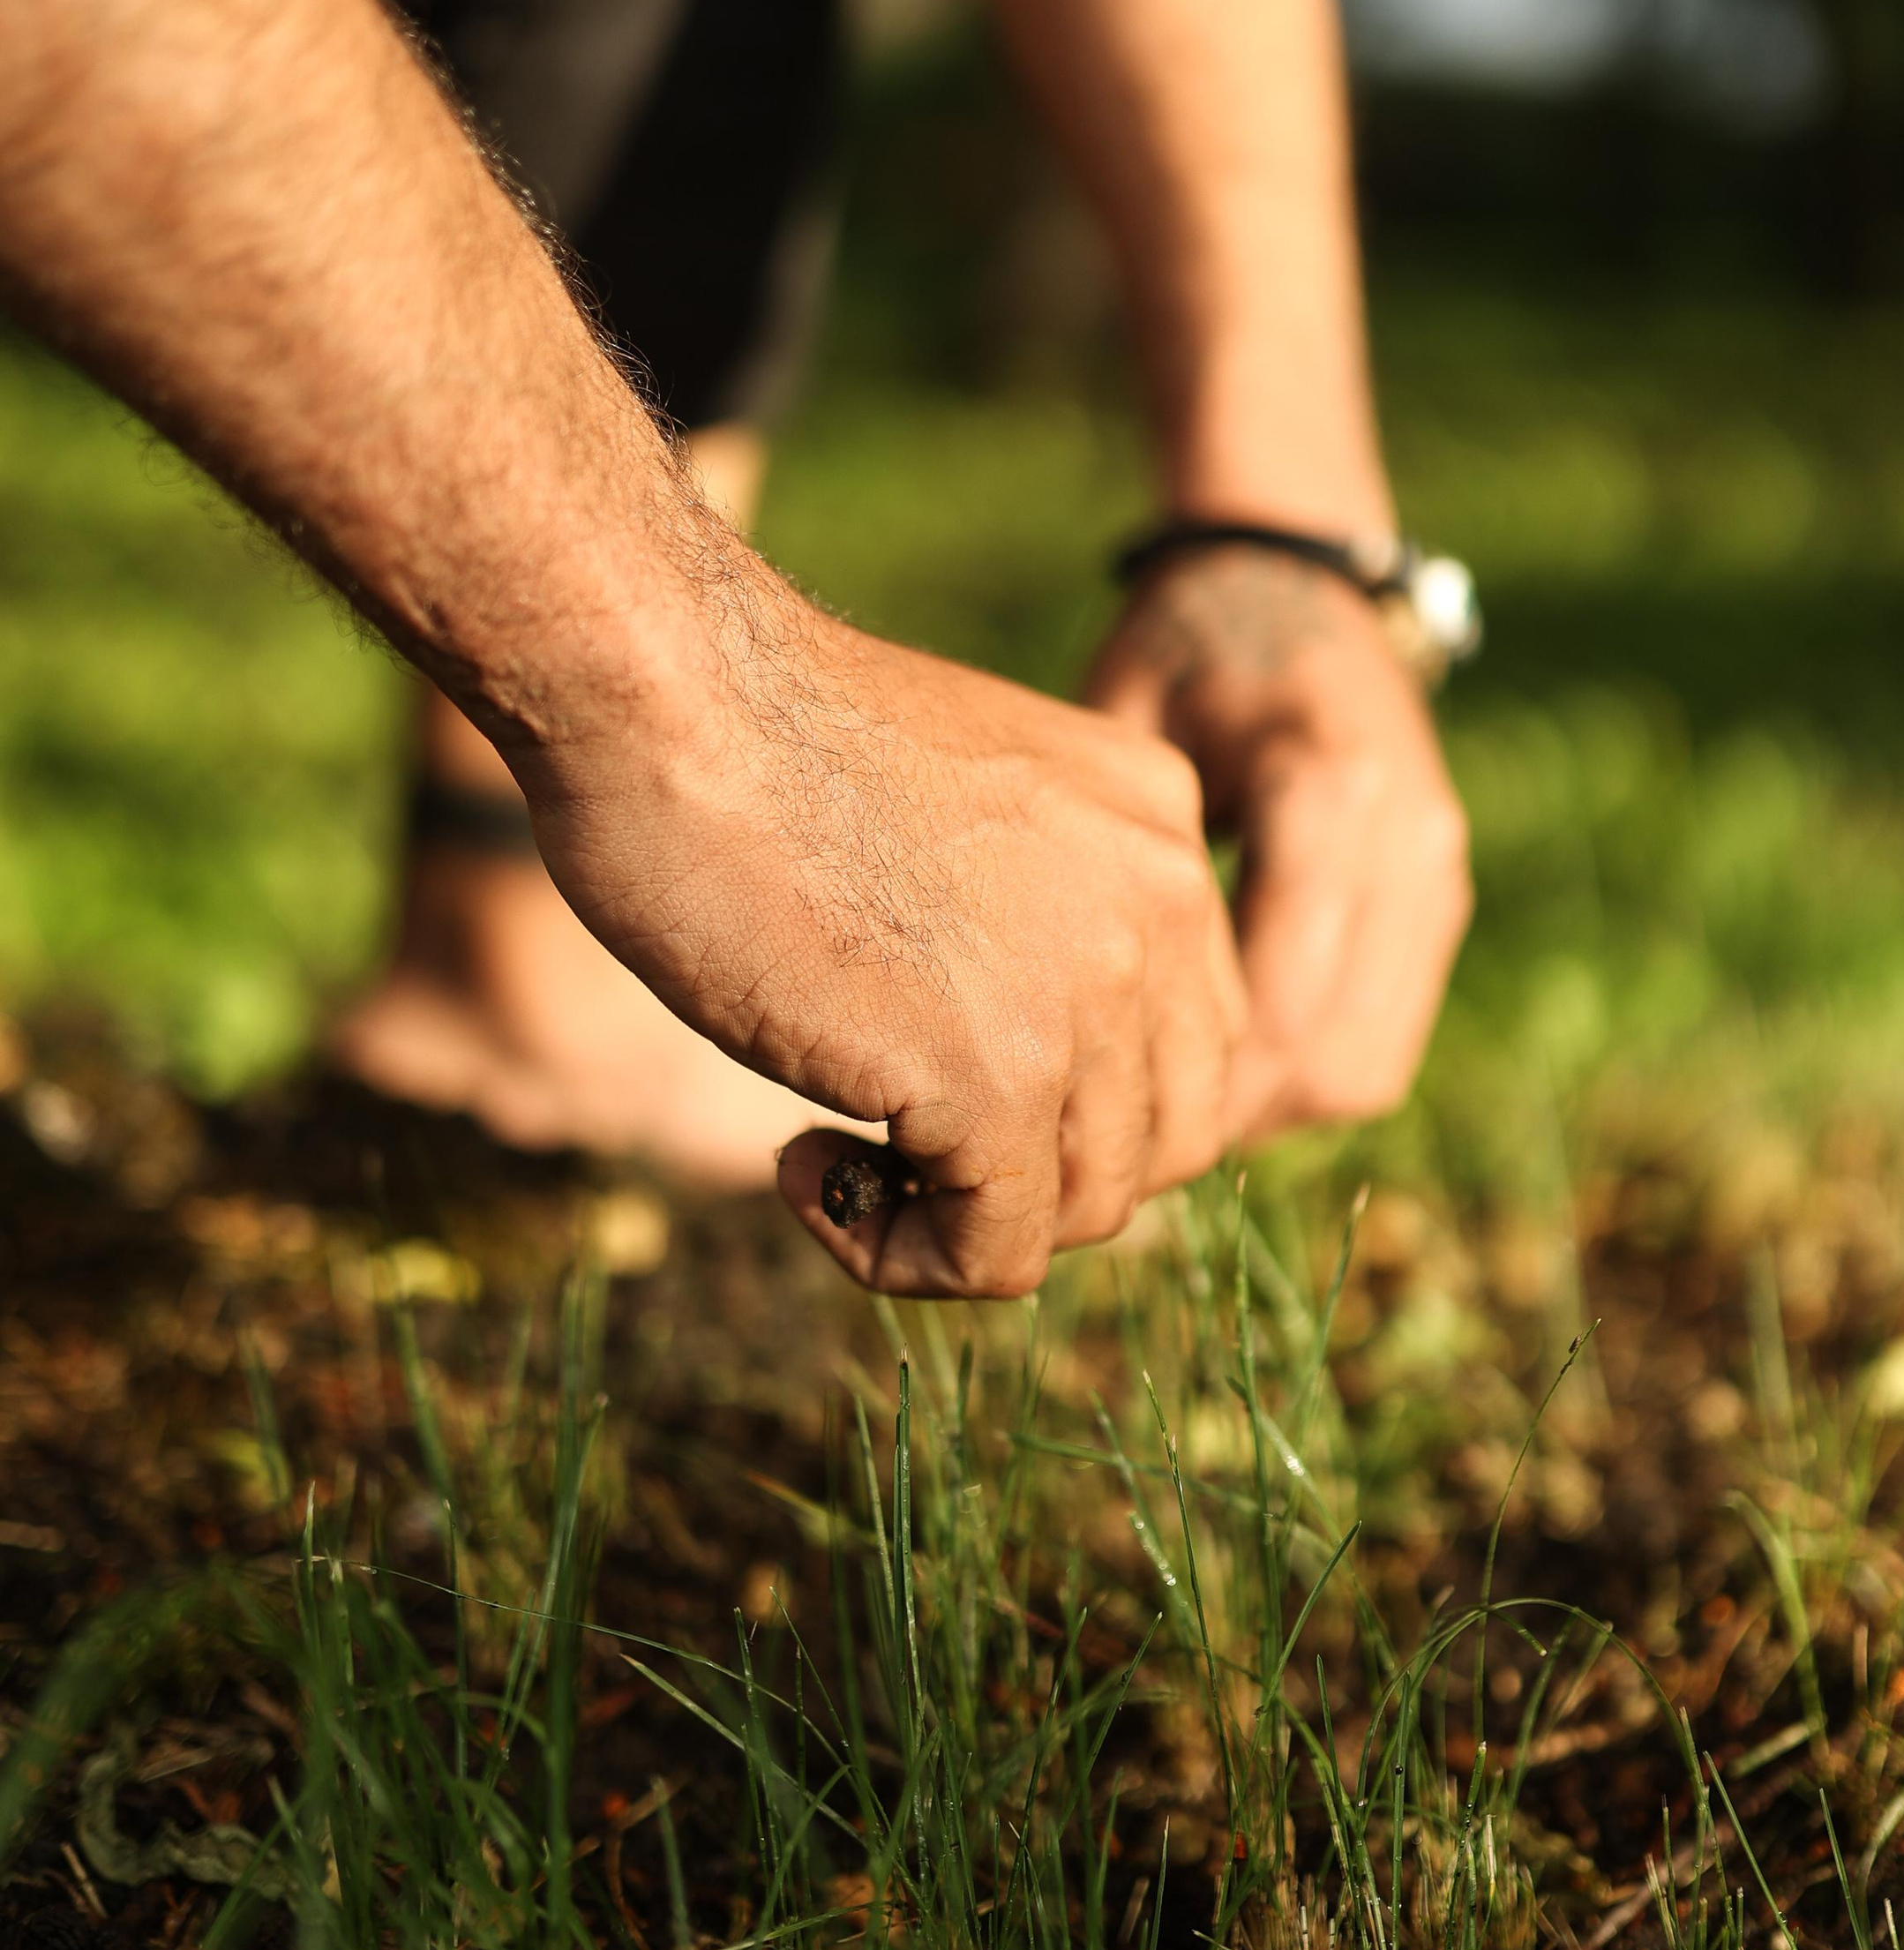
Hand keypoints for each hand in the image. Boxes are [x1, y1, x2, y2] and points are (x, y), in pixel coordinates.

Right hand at [512, 558, 1247, 1294]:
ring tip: (829, 1155)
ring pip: (1083, 1209)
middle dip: (1032, 1177)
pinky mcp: (996, 1076)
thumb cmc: (756, 743)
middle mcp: (1162, 903)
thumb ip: (1031, 920)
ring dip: (956, 1221)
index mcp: (1158, 827)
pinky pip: (992, 1254)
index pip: (1188, 1043)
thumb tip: (1021, 1069)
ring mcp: (1091, 993)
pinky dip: (894, 1255)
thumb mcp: (960, 822)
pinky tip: (799, 1167)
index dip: (1073, 1106)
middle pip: (1161, 1139)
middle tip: (897, 1142)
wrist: (670, 694)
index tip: (941, 1083)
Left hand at [1083, 546, 1471, 1141]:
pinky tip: (1216, 1059)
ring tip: (1160, 1103)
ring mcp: (1437, 874)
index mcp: (1329, 792)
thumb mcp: (1123, 722)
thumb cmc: (1183, 646)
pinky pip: (1382, 1035)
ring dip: (1268, 1107)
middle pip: (1334, 1061)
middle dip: (1225, 1117)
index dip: (1184, 1084)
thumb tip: (1061, 1026)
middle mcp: (1407, 842)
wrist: (1293, 581)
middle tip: (1115, 1126)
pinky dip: (1304, 1068)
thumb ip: (1114, 860)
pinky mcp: (1440, 897)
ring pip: (1367, 1068)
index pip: (1278, 1008)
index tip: (1087, 1105)